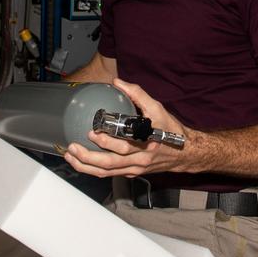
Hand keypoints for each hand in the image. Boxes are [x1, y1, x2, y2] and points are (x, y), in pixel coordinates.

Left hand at [63, 79, 198, 177]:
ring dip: (86, 166)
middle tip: (73, 148)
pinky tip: (82, 163)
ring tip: (71, 157)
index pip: (123, 147)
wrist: (186, 152)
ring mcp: (135, 169)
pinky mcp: (132, 172)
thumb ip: (138, 94)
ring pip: (107, 172)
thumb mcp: (158, 109)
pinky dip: (95, 170)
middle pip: (110, 164)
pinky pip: (111, 174)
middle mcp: (139, 160)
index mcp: (145, 144)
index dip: (106, 143)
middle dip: (88, 157)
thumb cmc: (171, 130)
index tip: (92, 132)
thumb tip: (118, 82)